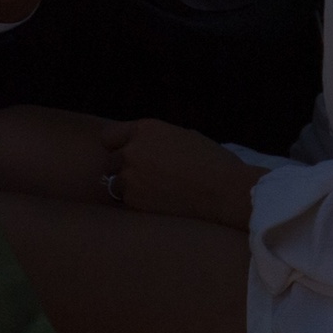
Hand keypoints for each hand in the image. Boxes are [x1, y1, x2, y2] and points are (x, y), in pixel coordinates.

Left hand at [100, 118, 266, 230]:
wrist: (223, 189)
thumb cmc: (210, 159)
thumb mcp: (182, 135)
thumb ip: (157, 139)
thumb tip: (149, 147)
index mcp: (144, 129)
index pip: (109, 136)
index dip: (117, 145)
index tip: (125, 153)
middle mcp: (132, 151)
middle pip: (109, 161)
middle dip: (121, 167)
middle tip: (141, 175)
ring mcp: (131, 178)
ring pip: (115, 184)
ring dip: (127, 187)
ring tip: (149, 191)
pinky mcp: (136, 202)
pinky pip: (126, 202)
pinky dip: (136, 203)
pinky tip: (155, 202)